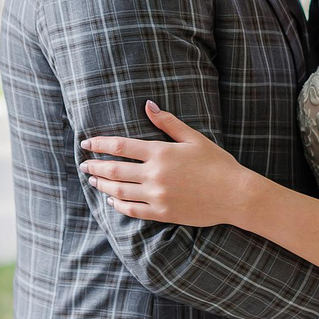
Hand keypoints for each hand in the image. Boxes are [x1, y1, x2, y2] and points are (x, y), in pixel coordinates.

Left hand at [82, 103, 256, 227]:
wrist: (235, 194)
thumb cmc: (216, 163)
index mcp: (160, 153)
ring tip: (92, 179)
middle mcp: (154, 175)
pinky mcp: (162, 213)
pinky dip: (118, 205)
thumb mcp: (193, 138)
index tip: (86, 143)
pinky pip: (132, 210)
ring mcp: (157, 196)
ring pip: (119, 191)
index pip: (120, 146)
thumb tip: (148, 105)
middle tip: (83, 163)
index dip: (99, 144)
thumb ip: (168, 122)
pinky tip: (112, 199)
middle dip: (94, 165)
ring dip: (102, 184)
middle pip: (114, 169)